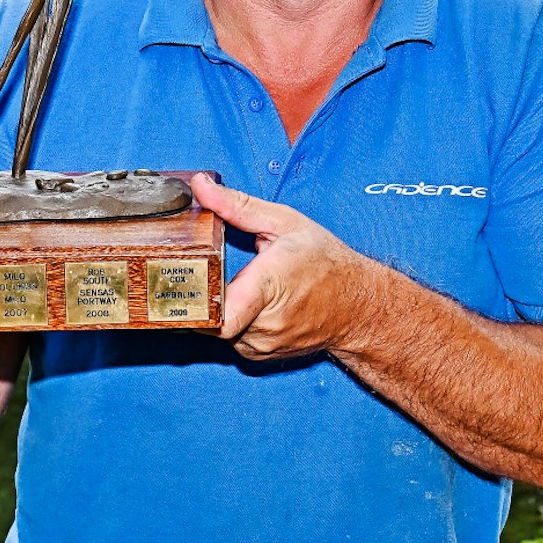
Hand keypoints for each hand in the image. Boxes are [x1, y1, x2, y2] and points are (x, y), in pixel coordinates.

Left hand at [191, 172, 376, 360]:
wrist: (357, 305)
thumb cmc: (326, 262)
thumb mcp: (284, 222)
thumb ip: (237, 205)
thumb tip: (202, 186)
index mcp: (266, 287)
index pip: (220, 316)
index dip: (197, 304)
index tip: (185, 284)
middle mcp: (264, 324)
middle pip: (210, 315)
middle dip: (205, 293)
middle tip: (209, 272)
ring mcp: (264, 344)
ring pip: (219, 328)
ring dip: (221, 308)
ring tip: (241, 285)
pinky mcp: (262, 356)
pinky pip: (232, 338)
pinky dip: (234, 321)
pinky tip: (251, 303)